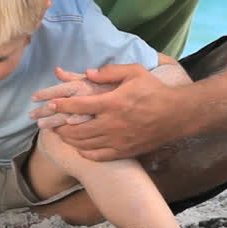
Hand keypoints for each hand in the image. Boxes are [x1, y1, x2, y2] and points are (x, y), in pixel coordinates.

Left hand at [44, 63, 182, 160]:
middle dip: (60, 126)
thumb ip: (110, 71)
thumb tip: (88, 73)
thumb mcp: (134, 72)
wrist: (176, 115)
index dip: (62, 105)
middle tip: (50, 123)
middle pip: (77, 129)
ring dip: (69, 140)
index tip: (51, 103)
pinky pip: (99, 156)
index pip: (80, 105)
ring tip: (60, 134)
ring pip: (85, 144)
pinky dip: (85, 153)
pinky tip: (80, 148)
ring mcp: (118, 140)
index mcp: (113, 103)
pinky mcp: (125, 151)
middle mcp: (112, 123)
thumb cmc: (155, 90)